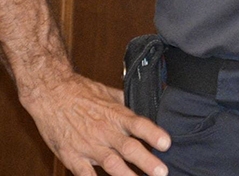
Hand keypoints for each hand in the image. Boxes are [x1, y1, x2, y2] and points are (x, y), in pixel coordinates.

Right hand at [21, 70, 169, 175]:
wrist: (51, 94)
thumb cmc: (81, 92)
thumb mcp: (110, 93)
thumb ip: (128, 103)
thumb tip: (147, 105)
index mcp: (116, 115)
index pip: (139, 125)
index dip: (154, 134)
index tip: (167, 144)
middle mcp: (105, 131)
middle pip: (129, 148)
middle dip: (147, 162)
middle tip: (162, 172)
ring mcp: (88, 145)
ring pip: (111, 163)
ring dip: (127, 175)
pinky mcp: (72, 156)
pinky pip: (84, 173)